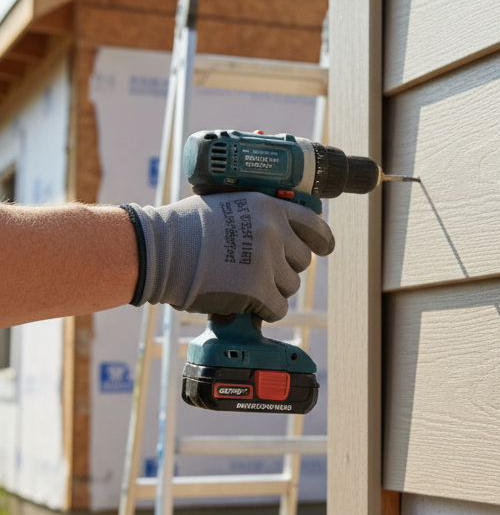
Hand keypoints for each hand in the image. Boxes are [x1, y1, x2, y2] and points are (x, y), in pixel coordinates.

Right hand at [125, 192, 334, 321]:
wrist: (160, 250)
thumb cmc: (184, 227)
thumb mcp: (227, 204)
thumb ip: (256, 215)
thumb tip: (275, 227)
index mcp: (268, 208)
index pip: (313, 224)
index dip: (322, 239)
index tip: (324, 248)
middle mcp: (274, 232)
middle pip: (302, 261)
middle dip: (284, 268)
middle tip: (260, 271)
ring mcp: (267, 262)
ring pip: (290, 287)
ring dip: (272, 290)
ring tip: (246, 286)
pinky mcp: (258, 291)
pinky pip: (278, 308)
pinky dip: (265, 311)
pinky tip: (249, 305)